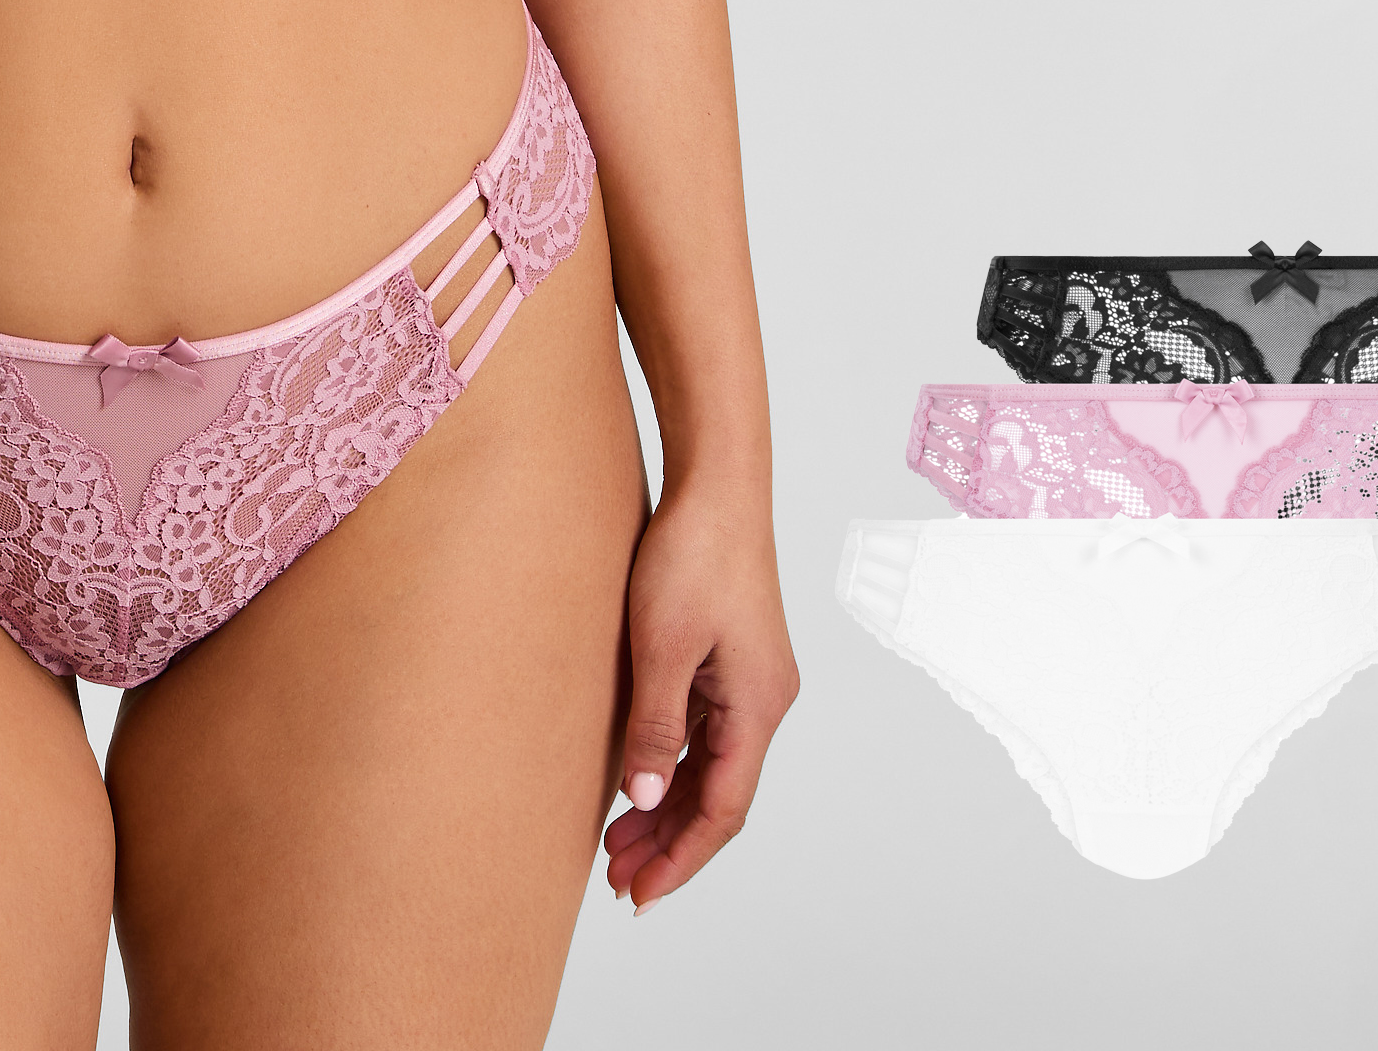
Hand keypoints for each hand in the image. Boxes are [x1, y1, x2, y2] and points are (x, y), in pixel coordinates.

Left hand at [599, 475, 798, 911]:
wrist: (717, 482)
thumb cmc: (694, 553)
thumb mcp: (663, 645)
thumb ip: (654, 725)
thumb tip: (641, 798)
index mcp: (758, 706)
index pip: (723, 810)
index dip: (681, 858)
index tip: (639, 895)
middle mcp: (764, 700)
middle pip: (717, 795)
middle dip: (668, 842)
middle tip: (614, 879)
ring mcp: (749, 679)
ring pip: (708, 766)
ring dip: (665, 805)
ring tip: (615, 843)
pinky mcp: (730, 658)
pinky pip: (703, 731)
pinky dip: (670, 761)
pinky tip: (635, 776)